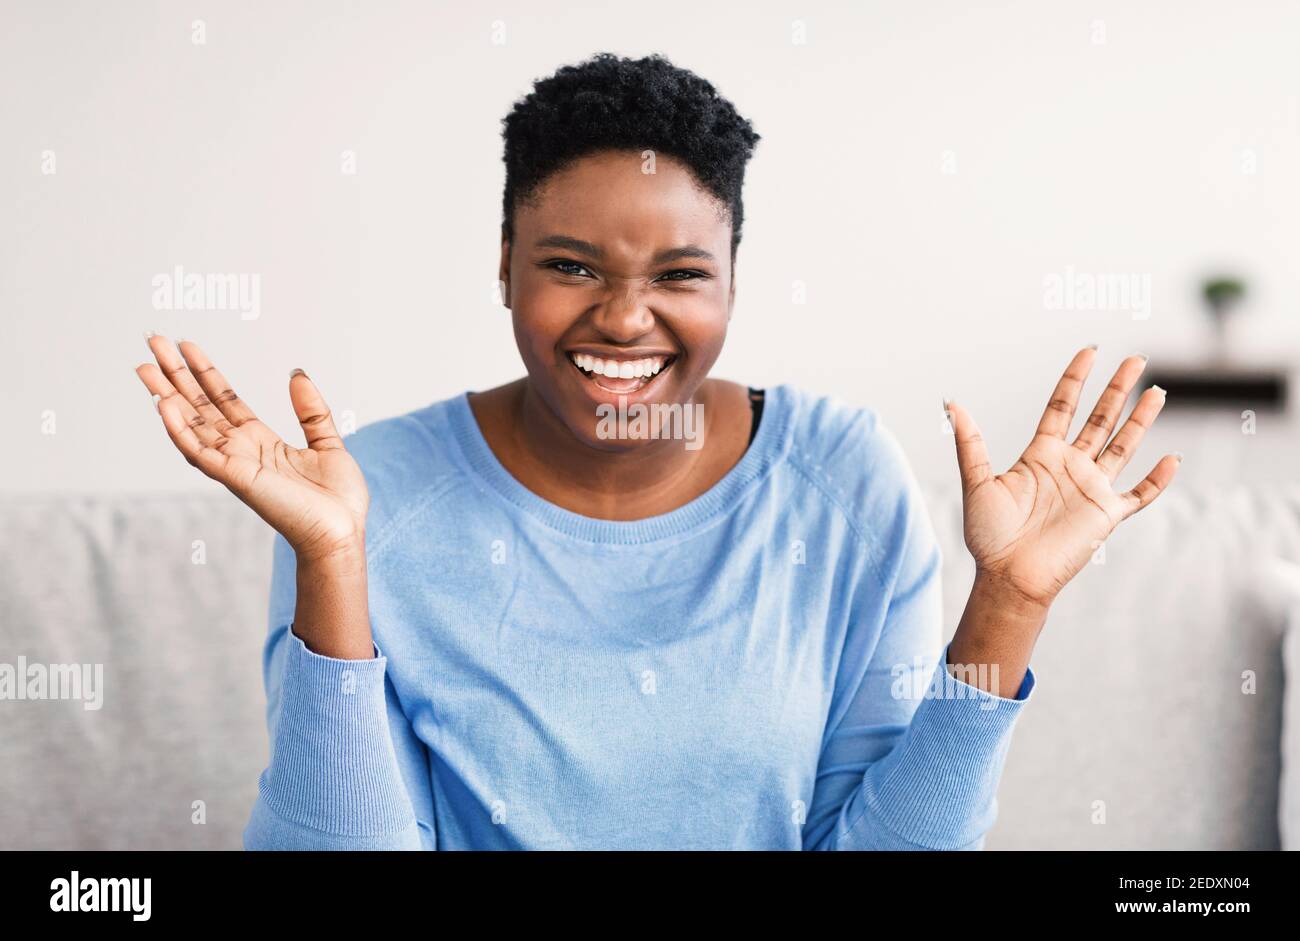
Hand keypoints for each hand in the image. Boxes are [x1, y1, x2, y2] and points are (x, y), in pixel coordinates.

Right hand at [135, 334, 368, 563]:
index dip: (205, 374)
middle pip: (200, 406)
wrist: (341, 534)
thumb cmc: (337, 501)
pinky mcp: (235, 479)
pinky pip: (200, 452)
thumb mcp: (328, 443)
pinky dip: (180, 429)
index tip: (186, 347)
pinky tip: (163, 404)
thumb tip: (296, 374)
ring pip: (191, 425)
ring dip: (166, 395)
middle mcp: (241, 451)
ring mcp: (234, 465)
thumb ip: (311, 411)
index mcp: (261, 443)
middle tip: (153, 342)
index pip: (224, 401)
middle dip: (176, 375)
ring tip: (145, 366)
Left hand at [946, 346, 1179, 610]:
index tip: (1090, 350)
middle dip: (1117, 389)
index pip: (1062, 407)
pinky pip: (1139, 494)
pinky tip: (1172, 459)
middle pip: (1100, 419)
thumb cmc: (988, 536)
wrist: (1008, 577)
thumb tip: (952, 403)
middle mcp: (1069, 467)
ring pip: (1123, 446)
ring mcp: (1090, 489)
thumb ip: (970, 443)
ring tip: (1157, 391)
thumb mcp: (977, 483)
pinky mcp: (1106, 516)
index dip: (1076, 379)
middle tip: (1136, 359)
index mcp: (1040, 455)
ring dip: (1141, 420)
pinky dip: (1157, 479)